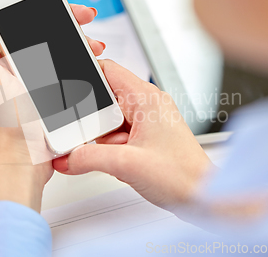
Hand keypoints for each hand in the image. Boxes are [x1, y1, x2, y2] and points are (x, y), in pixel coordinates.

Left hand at [0, 0, 104, 211]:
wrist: (23, 160)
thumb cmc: (4, 125)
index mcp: (1, 56)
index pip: (18, 15)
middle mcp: (19, 64)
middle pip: (45, 27)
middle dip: (67, 16)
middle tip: (85, 14)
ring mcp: (38, 77)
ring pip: (62, 46)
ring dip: (80, 39)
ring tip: (94, 44)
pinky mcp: (54, 91)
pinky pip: (71, 66)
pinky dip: (83, 60)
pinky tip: (93, 61)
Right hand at [53, 59, 214, 211]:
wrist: (201, 196)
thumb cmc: (182, 175)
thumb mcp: (126, 164)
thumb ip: (88, 158)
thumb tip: (66, 157)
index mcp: (146, 99)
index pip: (108, 70)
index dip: (84, 73)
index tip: (66, 86)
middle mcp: (148, 105)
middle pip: (104, 99)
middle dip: (92, 120)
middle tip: (90, 138)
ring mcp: (148, 121)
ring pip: (109, 120)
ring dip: (102, 138)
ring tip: (114, 155)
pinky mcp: (147, 136)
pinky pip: (118, 134)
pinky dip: (111, 147)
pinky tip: (118, 161)